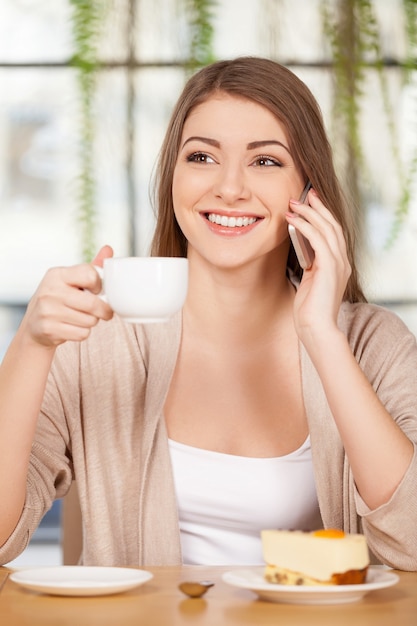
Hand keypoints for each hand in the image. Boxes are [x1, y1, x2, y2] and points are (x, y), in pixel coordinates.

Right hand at [22, 245, 113, 347]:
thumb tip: (109, 249)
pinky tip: (73, 327)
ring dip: (92, 321)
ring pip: (90, 320)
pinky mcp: (49, 329)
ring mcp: (48, 311)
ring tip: (82, 317)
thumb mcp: (70, 280)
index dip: (99, 284)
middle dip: (104, 310)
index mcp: (57, 274)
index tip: (97, 290)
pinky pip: (82, 334)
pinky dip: (83, 333)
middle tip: (105, 311)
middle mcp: (50, 291)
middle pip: (93, 303)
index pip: (89, 274)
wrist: (34, 326)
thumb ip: (91, 267)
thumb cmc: (58, 299)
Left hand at [286, 190, 350, 343]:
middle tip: (303, 194)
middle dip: (317, 207)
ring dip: (308, 213)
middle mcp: (342, 261)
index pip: (333, 232)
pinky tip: (292, 219)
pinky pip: (318, 239)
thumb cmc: (309, 310)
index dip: (323, 214)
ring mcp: (338, 263)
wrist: (316, 328)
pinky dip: (305, 226)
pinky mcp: (330, 267)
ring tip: (293, 203)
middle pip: (332, 225)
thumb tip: (301, 249)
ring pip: (326, 228)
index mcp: (339, 264)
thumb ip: (310, 265)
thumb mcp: (310, 281)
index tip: (310, 201)